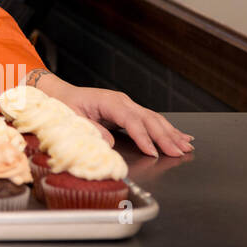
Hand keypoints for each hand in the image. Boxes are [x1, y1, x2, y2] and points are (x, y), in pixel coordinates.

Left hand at [37, 74, 193, 157]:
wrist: (60, 94)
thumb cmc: (64, 105)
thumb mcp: (72, 118)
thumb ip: (91, 130)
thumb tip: (109, 143)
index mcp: (108, 101)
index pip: (131, 120)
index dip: (143, 137)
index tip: (152, 152)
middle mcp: (122, 101)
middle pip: (148, 119)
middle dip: (165, 137)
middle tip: (178, 152)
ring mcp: (128, 104)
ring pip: (154, 119)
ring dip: (171, 133)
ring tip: (186, 146)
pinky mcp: (129, 111)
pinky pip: (152, 120)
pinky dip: (168, 129)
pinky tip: (181, 136)